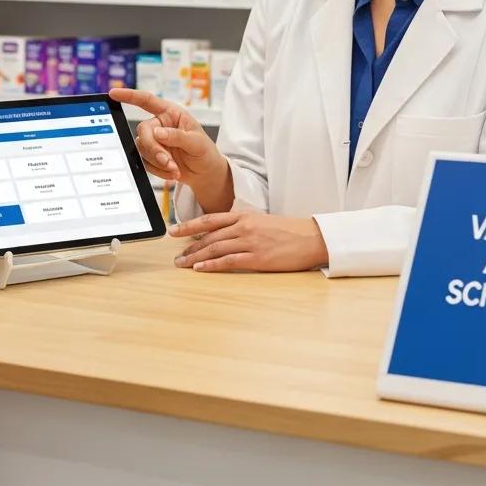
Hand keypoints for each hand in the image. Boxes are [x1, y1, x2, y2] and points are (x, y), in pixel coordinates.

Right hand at [109, 88, 231, 210]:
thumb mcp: (197, 142)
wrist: (205, 173)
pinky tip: (172, 172)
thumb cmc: (205, 152)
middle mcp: (159, 125)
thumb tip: (158, 133)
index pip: (147, 101)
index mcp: (170, 113)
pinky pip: (145, 162)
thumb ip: (177, 136)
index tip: (114, 93)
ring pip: (143, 149)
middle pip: (143, 131)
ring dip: (158, 162)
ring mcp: (154, 142)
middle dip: (154, 148)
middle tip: (167, 161)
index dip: (130, 96)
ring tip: (175, 169)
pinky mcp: (151, 157)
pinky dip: (159, 170)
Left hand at [170, 213, 328, 272]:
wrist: (311, 238)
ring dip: (195, 257)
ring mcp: (250, 242)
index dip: (190, 225)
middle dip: (189, 246)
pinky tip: (200, 269)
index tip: (174, 230)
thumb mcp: (263, 222)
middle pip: (209, 236)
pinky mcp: (257, 258)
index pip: (210, 220)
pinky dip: (211, 265)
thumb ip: (243, 226)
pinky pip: (228, 262)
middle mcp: (244, 227)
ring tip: (182, 264)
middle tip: (175, 255)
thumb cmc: (289, 231)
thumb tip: (224, 235)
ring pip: (215, 248)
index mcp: (245, 216)